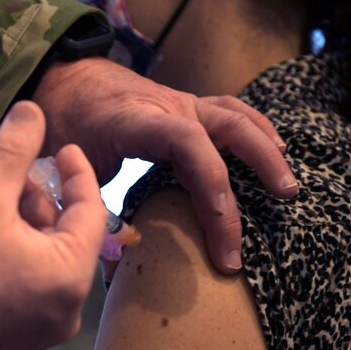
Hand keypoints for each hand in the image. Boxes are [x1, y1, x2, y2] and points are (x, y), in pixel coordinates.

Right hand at [0, 101, 105, 349]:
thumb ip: (13, 150)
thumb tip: (33, 111)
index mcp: (69, 276)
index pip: (91, 212)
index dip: (78, 175)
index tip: (63, 150)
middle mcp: (69, 309)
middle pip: (71, 238)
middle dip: (47, 201)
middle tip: (20, 174)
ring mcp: (47, 328)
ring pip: (52, 261)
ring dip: (33, 228)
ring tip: (0, 201)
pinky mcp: (24, 337)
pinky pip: (37, 286)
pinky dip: (25, 257)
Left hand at [33, 58, 297, 273]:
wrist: (63, 81)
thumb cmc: (63, 127)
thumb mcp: (67, 170)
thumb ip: (89, 214)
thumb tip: (116, 268)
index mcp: (135, 121)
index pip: (187, 144)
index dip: (212, 185)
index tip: (223, 231)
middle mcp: (166, 106)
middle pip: (226, 128)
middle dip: (257, 165)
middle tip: (282, 203)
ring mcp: (180, 102)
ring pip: (235, 116)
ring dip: (264, 148)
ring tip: (286, 185)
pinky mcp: (187, 105)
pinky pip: (231, 112)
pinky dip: (256, 130)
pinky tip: (275, 151)